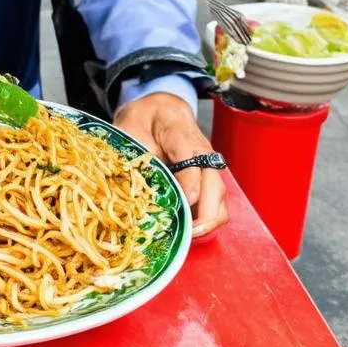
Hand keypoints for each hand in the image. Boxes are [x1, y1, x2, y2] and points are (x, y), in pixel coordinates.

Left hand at [114, 92, 227, 238]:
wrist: (158, 110)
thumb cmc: (142, 118)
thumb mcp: (128, 126)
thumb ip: (130, 150)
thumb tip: (129, 181)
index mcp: (178, 131)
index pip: (189, 158)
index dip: (189, 182)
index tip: (183, 201)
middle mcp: (200, 150)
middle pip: (214, 183)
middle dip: (205, 213)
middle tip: (186, 232)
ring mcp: (206, 165)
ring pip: (219, 196)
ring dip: (208, 220)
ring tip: (187, 236)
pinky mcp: (207, 177)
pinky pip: (215, 201)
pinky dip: (206, 219)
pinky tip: (188, 229)